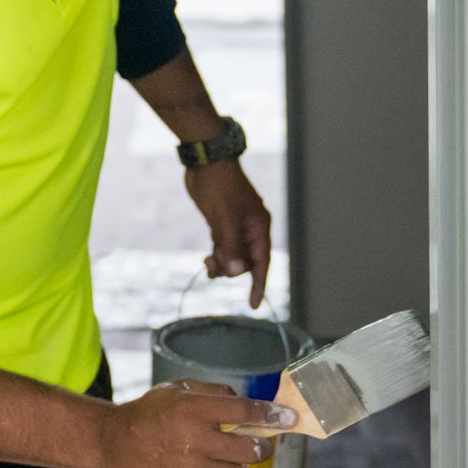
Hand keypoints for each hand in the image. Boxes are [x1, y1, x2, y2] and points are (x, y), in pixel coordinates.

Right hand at [96, 380, 292, 467]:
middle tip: (262, 444)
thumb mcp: (178, 389)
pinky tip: (201, 467)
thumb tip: (245, 402)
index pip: (245, 413)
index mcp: (194, 411)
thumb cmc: (149, 413)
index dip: (271, 415)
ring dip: (238, 464)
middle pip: (250, 450)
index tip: (289, 417)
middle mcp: (195, 442)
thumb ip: (214, 392)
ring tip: (225, 455)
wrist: (114, 446)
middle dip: (262, 447)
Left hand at [184, 159, 272, 307]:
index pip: (262, 261)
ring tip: (206, 264)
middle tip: (211, 266)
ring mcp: (236, 227)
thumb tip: (235, 272)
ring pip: (232, 256)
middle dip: (231, 269)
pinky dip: (216, 256)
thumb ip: (230, 246)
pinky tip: (207, 259)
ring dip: (220, 264)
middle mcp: (250, 229)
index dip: (258, 284)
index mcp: (258, 227)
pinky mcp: (222, 224)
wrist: (205, 162)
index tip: (253, 305)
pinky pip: (223, 248)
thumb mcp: (224, 218)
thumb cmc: (219, 186)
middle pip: (245, 262)